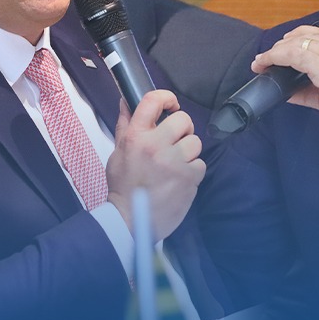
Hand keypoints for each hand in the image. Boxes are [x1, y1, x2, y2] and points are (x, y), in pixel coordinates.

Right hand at [106, 90, 205, 240]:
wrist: (130, 222)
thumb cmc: (124, 187)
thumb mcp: (118, 153)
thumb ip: (125, 125)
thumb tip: (127, 101)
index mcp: (135, 137)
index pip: (153, 101)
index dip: (166, 98)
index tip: (171, 105)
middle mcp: (155, 146)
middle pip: (183, 119)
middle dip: (182, 129)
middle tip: (174, 142)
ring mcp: (173, 162)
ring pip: (195, 142)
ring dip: (188, 152)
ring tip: (175, 164)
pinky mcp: (188, 178)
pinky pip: (200, 164)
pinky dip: (193, 171)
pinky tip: (179, 180)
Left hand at [252, 26, 318, 204]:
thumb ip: (314, 90)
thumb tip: (289, 91)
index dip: (296, 39)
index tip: (280, 51)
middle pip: (306, 35)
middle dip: (282, 44)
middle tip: (266, 58)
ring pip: (297, 43)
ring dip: (274, 52)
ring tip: (261, 62)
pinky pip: (293, 55)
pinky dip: (274, 58)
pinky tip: (264, 65)